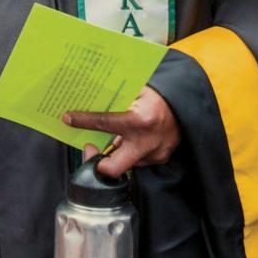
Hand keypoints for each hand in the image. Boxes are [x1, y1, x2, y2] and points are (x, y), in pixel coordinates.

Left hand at [63, 85, 180, 176]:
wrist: (188, 103)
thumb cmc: (160, 94)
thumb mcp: (138, 90)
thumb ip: (118, 99)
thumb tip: (91, 98)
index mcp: (140, 120)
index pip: (105, 124)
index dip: (83, 121)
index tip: (68, 118)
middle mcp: (147, 141)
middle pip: (113, 167)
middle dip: (97, 163)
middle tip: (88, 148)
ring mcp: (155, 153)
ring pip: (125, 162)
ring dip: (116, 153)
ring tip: (112, 138)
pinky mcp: (161, 158)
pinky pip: (138, 159)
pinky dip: (131, 150)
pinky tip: (130, 138)